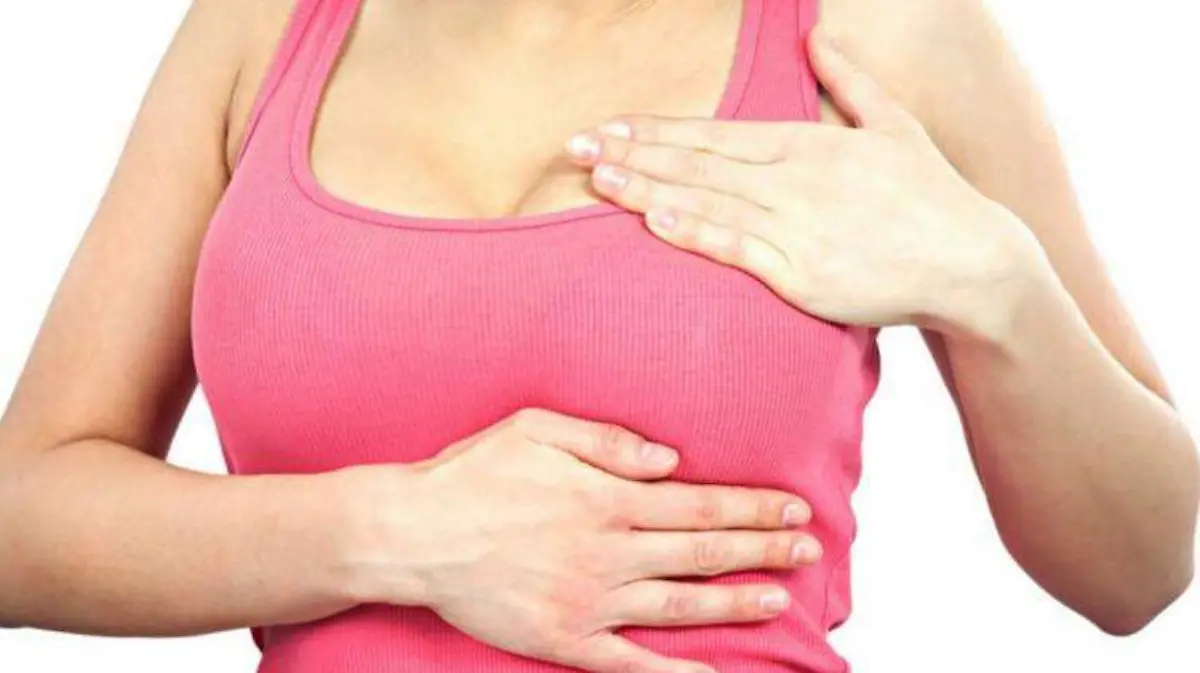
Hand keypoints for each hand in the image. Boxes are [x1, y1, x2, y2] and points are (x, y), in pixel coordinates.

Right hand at [341, 408, 818, 672]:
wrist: (412, 534)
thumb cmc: (472, 473)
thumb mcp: (536, 428)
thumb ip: (608, 441)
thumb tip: (670, 458)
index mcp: (607, 498)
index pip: (701, 502)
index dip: (753, 506)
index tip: (793, 508)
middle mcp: (609, 551)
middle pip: (703, 551)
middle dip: (763, 549)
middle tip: (808, 549)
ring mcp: (590, 602)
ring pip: (681, 606)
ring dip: (736, 603)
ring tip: (780, 600)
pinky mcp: (565, 640)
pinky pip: (632, 663)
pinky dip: (676, 672)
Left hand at [564, 28, 1045, 342]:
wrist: (973, 262)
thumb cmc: (931, 196)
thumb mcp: (894, 125)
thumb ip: (851, 81)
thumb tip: (818, 35)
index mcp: (810, 144)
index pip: (717, 132)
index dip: (658, 130)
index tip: (610, 126)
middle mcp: (797, 179)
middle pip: (699, 161)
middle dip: (633, 153)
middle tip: (575, 146)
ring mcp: (799, 226)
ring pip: (709, 201)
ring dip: (648, 188)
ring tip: (597, 177)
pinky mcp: (805, 274)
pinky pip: (740, 250)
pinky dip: (697, 233)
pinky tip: (656, 220)